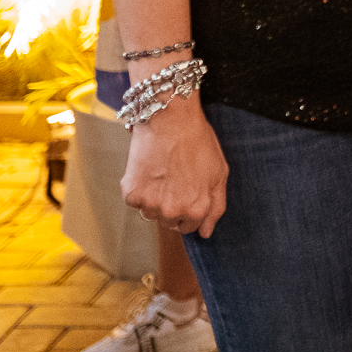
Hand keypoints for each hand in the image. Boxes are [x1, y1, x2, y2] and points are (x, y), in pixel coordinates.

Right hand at [123, 96, 228, 236]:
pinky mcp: (132, 194)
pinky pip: (135, 202)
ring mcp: (150, 204)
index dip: (190, 209)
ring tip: (163, 172)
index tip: (187, 192)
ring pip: (151, 213)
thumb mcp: (219, 173)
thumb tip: (206, 232)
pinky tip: (149, 169)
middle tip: (175, 179)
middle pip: (169, 222)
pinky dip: (139, 189)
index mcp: (197, 209)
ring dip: (155, 198)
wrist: (170, 119)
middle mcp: (173, 212)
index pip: (190, 227)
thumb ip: (216, 207)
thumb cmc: (197, 141)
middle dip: (173, 205)